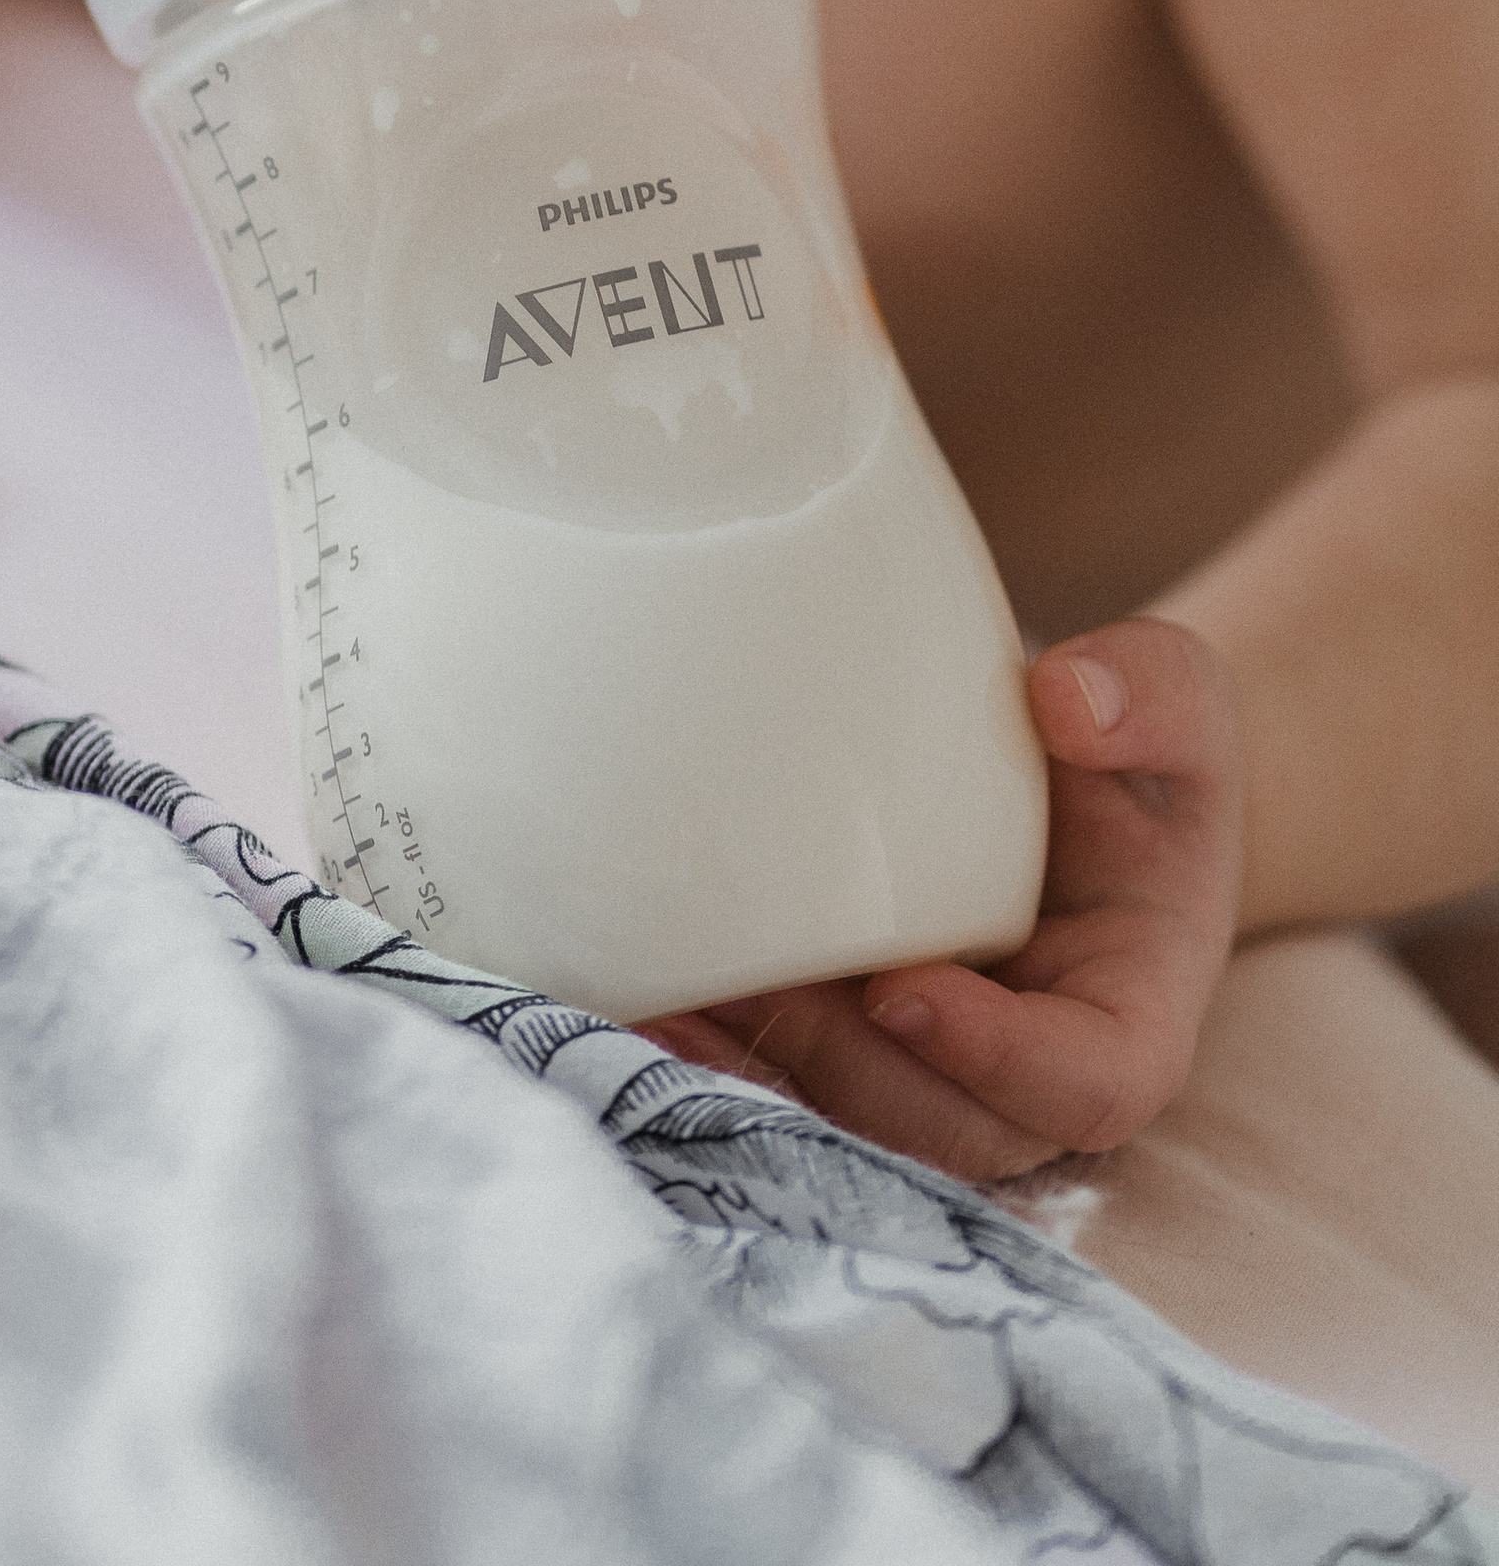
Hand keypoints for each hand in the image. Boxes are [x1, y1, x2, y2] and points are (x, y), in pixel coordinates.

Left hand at [639, 615, 1244, 1180]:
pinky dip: (719, 1052)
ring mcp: (944, 1066)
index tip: (904, 992)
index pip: (1091, 1082)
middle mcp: (1033, 1065)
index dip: (1000, 1060)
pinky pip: (797, 1079)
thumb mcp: (1180, 700)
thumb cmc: (1138, 744)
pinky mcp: (863, 1041)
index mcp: (1131, 1009)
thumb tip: (1067, 696)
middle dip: (850, 1070)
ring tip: (675, 998)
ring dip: (766, 1073)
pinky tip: (639, 995)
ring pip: (860, 1120)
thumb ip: (1153, 694)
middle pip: (951, 1125)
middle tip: (762, 980)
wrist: (1076, 772)